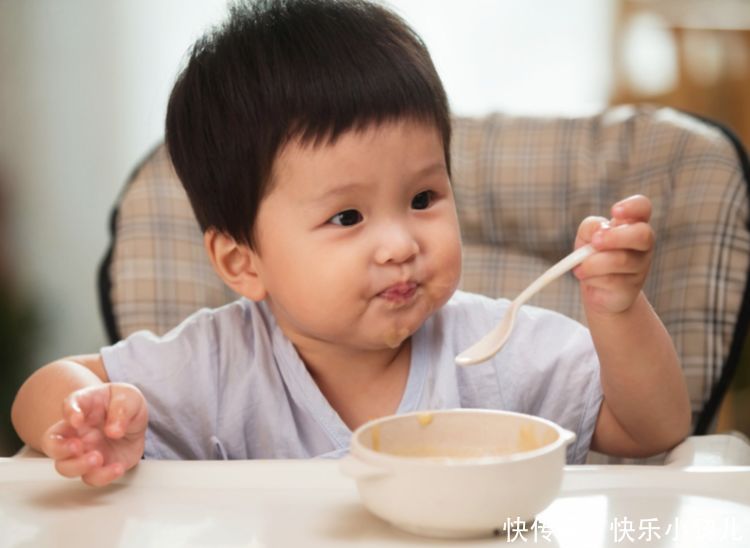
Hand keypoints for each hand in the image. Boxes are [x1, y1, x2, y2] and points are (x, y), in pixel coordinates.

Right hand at [40, 383, 147, 485]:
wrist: (136, 423)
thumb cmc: (125, 406)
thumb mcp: (129, 398)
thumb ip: (121, 409)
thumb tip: (113, 430)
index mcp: (84, 406)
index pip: (69, 405)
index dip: (69, 412)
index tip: (77, 419)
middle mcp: (77, 431)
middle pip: (52, 443)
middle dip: (59, 448)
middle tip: (76, 447)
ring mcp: (84, 451)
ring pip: (65, 466)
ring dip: (78, 466)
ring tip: (98, 458)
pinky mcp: (97, 467)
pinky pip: (92, 477)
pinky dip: (103, 476)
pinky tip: (117, 467)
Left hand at [573, 195, 654, 314]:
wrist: (597, 289)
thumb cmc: (593, 255)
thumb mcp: (586, 237)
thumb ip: (590, 227)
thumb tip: (599, 230)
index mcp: (633, 224)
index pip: (643, 207)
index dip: (632, 206)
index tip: (614, 212)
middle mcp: (642, 244)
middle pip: (643, 234)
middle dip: (615, 237)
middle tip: (595, 242)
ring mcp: (640, 266)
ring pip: (621, 260)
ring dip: (594, 262)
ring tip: (580, 267)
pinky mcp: (632, 287)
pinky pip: (611, 280)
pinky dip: (592, 278)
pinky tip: (587, 277)